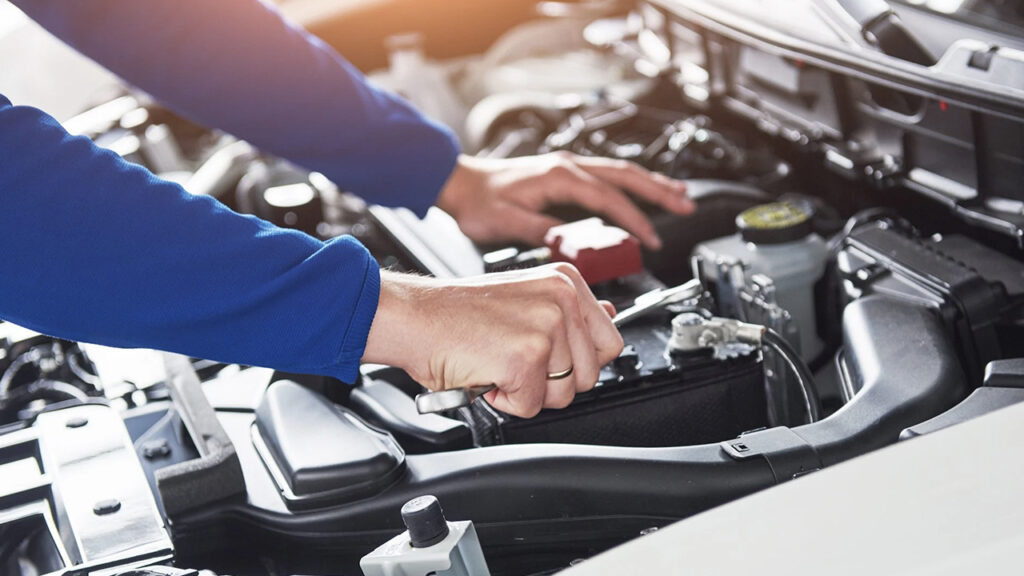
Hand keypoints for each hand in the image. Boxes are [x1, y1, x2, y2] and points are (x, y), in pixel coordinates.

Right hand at [362, 263, 623, 417]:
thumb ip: (571, 311)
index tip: (548, 357)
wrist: (412, 316)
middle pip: (590, 375)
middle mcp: (562, 299)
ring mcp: (547, 327)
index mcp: (566, 282)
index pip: (609, 342)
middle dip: (551, 381)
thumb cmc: (457, 313)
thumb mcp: (525, 298)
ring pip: (562, 395)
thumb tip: (611, 315)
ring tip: (497, 362)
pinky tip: (486, 372)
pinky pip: (530, 406)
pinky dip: (504, 400)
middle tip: (513, 359)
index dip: (577, 362)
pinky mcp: (526, 358)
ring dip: (526, 392)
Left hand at [436, 152, 693, 249]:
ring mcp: (567, 168)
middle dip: (659, 191)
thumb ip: (540, 231)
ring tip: (679, 195)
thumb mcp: (505, 223)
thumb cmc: (479, 202)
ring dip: (650, 183)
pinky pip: (606, 175)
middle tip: (686, 205)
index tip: (650, 240)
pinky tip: (641, 191)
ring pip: (620, 171)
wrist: (460, 183)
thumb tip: (568, 242)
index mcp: (558, 177)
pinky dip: (630, 184)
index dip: (633, 220)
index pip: (608, 199)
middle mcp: (567, 167)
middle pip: (625, 175)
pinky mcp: (564, 174)